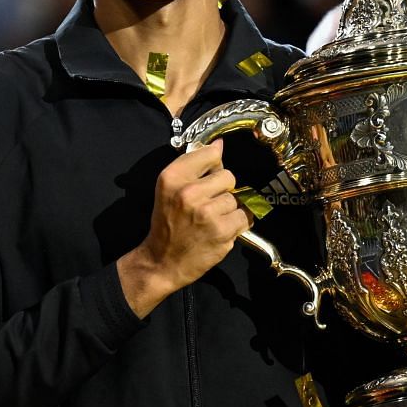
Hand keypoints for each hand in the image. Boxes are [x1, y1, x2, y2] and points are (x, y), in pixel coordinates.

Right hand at [118, 140, 253, 314]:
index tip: (208, 176)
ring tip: (211, 220)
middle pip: (228, 176)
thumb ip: (193, 166)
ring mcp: (207, 213)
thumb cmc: (167, 223)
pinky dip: (237, 225)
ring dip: (229, 210)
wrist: (162, 261)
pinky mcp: (222, 231)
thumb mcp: (168, 189)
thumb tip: (219, 145)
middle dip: (223, 190)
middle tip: (208, 204)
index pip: (211, 154)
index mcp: (172, 177)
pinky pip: (245, 217)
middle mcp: (189, 192)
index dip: (214, 165)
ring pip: (237, 199)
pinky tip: (220, 230)